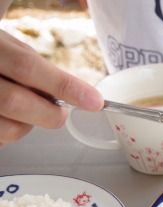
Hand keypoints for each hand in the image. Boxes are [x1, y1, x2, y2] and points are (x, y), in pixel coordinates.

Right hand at [0, 29, 103, 146]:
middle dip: (48, 113)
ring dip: (27, 125)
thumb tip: (79, 95)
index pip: (27, 67)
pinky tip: (6, 117)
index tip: (94, 101)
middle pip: (16, 103)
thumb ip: (39, 71)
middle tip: (60, 112)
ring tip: (23, 109)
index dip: (64, 86)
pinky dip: (11, 132)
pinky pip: (2, 140)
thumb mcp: (12, 51)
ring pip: (9, 129)